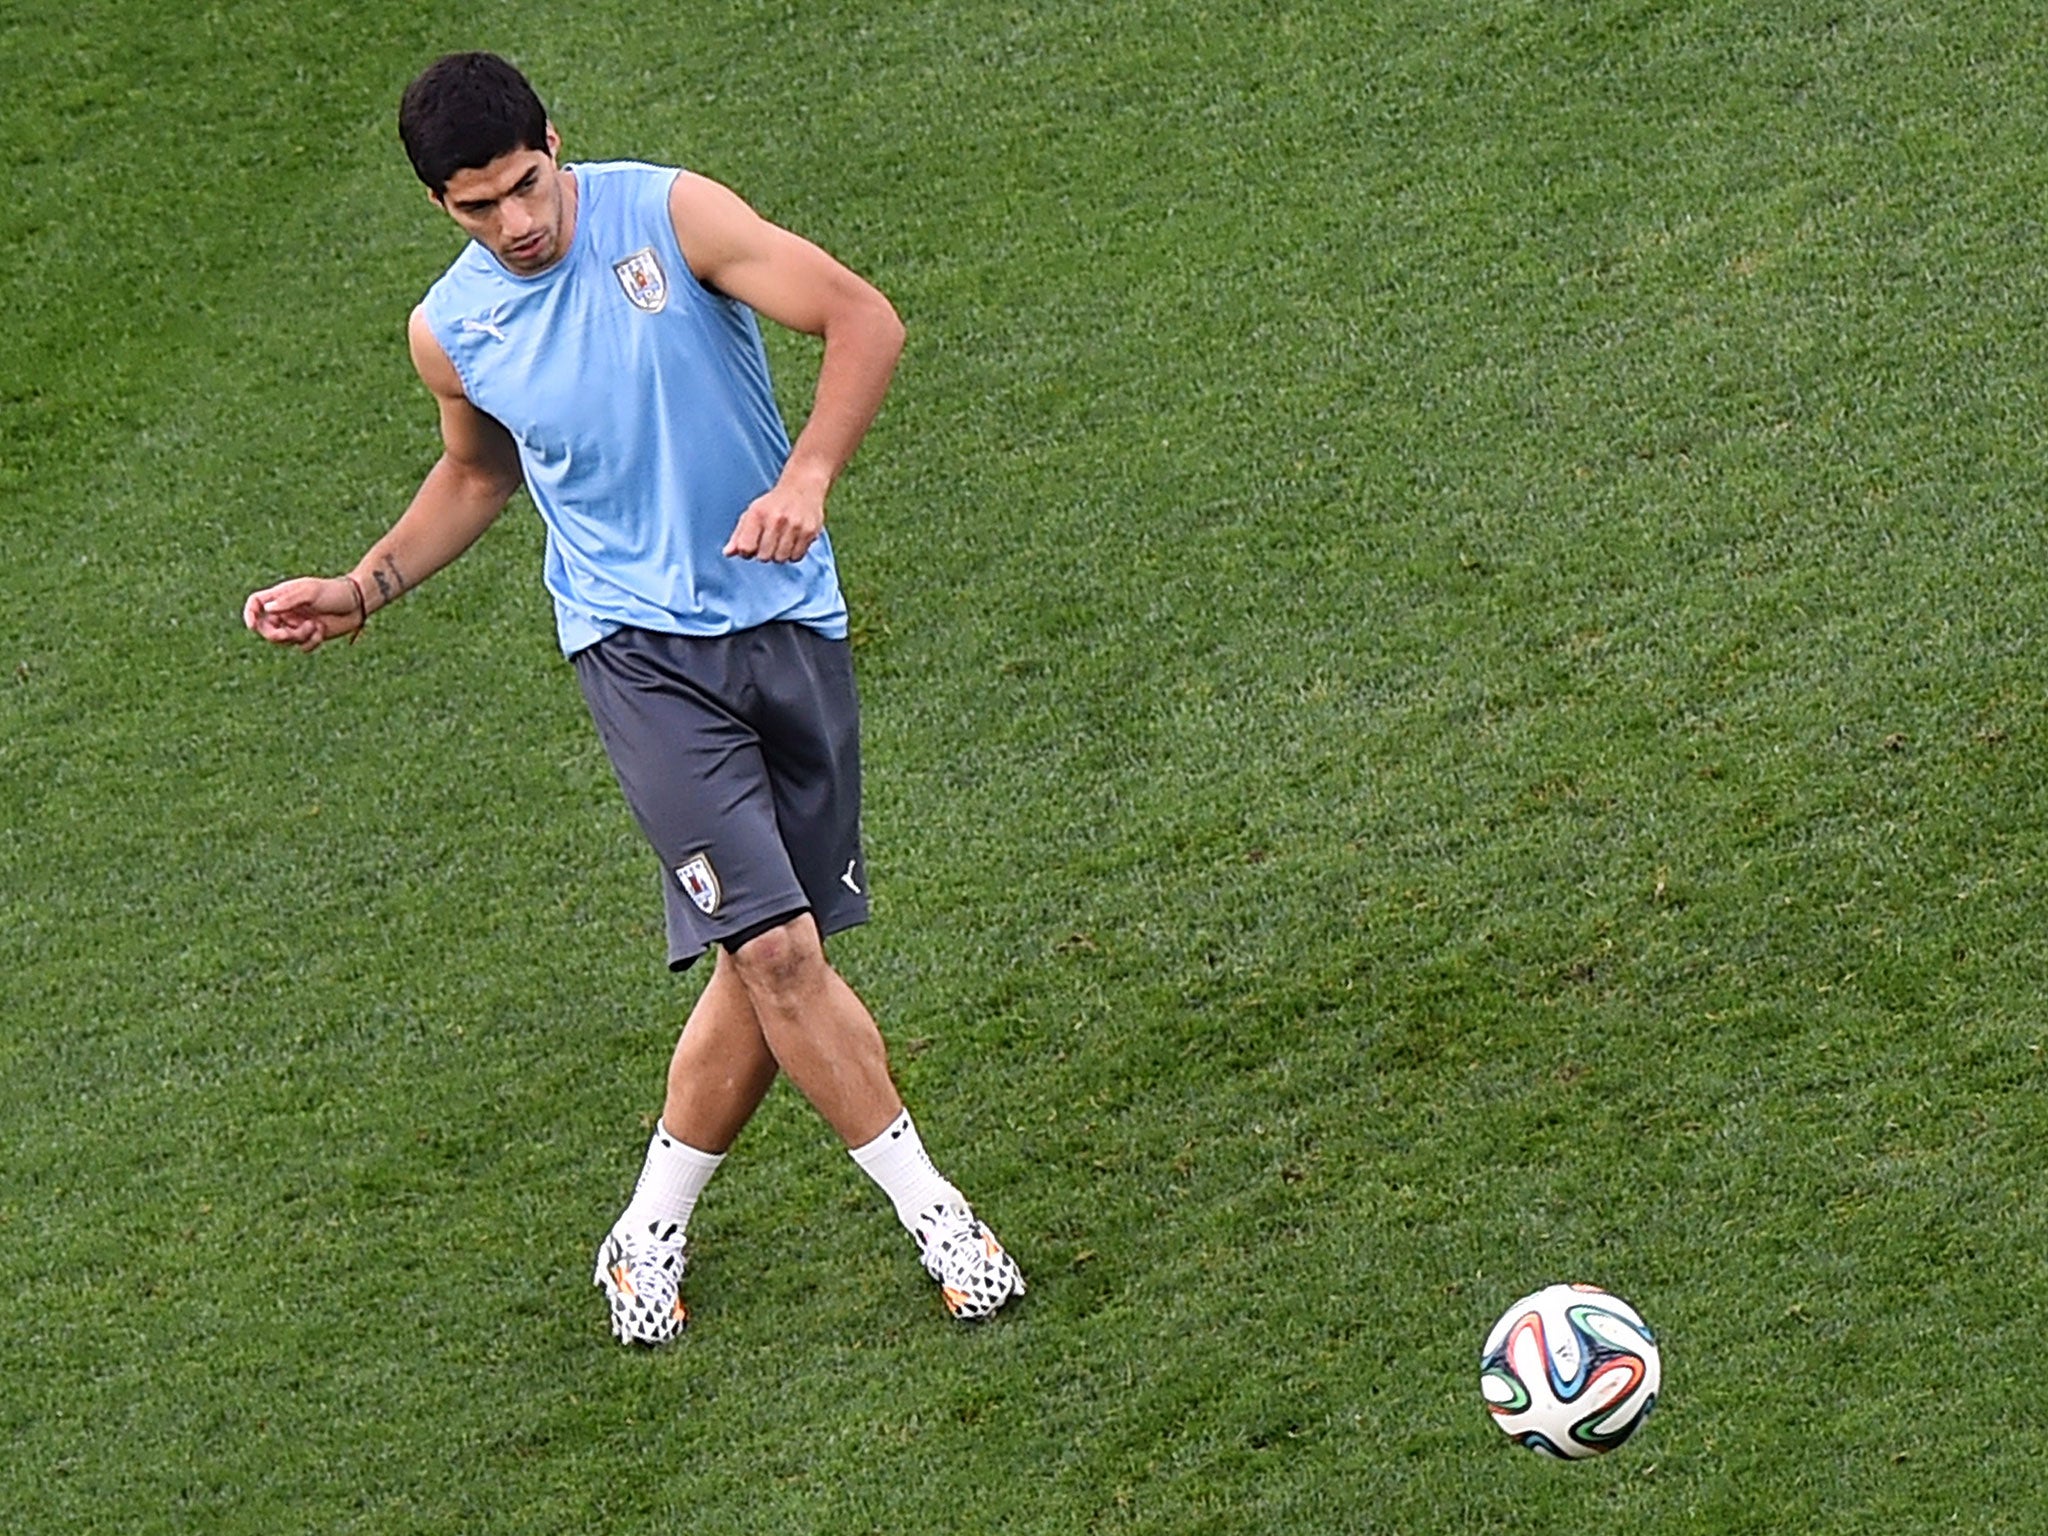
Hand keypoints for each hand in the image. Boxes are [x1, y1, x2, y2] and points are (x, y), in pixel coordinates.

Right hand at [243, 576, 363, 652]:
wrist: (359, 603)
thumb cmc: (334, 591)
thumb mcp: (310, 591)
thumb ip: (288, 599)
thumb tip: (267, 609)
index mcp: (282, 596)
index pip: (256, 603)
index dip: (249, 614)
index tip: (251, 625)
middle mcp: (287, 611)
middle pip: (266, 628)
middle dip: (275, 635)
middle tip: (287, 635)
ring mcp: (298, 624)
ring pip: (284, 641)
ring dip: (298, 637)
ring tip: (314, 626)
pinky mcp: (311, 635)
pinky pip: (302, 647)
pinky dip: (311, 642)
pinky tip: (322, 631)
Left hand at [723, 482, 824, 563]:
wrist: (803, 486)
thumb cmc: (773, 504)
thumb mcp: (752, 513)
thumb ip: (738, 535)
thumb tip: (727, 554)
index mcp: (757, 514)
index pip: (746, 548)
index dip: (747, 552)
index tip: (752, 545)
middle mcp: (776, 519)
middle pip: (764, 557)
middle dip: (764, 554)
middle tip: (769, 542)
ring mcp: (794, 526)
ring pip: (781, 559)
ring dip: (779, 555)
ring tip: (781, 542)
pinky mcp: (810, 531)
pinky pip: (797, 557)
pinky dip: (793, 554)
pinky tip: (793, 542)